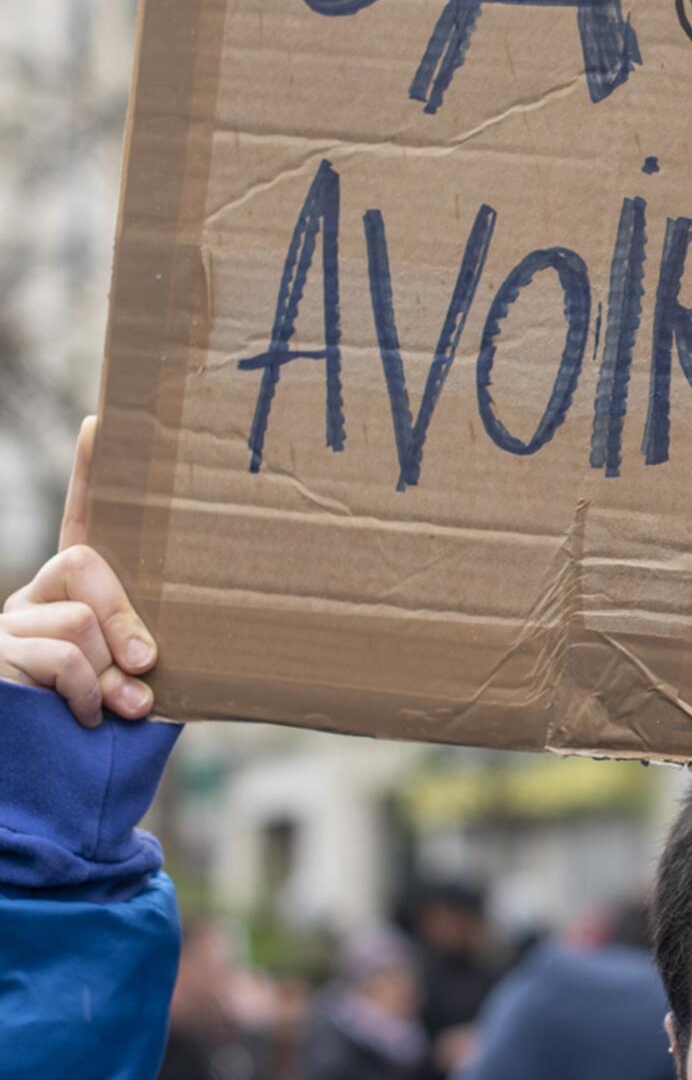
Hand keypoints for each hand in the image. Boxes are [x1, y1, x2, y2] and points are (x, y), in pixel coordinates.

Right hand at [0, 417, 157, 726]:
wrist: (52, 797)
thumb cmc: (108, 741)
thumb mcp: (143, 690)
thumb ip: (151, 661)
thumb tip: (149, 658)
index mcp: (78, 597)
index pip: (85, 523)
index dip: (92, 472)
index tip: (105, 421)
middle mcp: (37, 599)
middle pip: (88, 566)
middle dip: (126, 617)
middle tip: (146, 664)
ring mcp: (9, 625)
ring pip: (78, 623)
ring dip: (108, 675)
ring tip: (112, 708)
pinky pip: (60, 656)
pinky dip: (85, 691)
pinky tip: (84, 716)